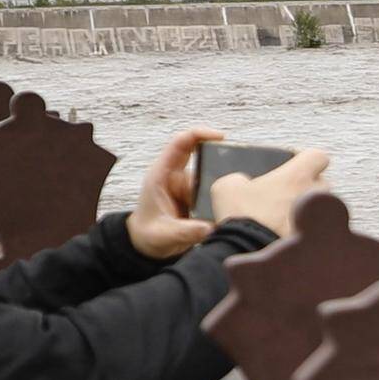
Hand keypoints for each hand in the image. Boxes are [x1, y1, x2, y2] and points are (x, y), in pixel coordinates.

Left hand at [127, 128, 224, 259]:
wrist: (146, 245)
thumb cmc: (148, 235)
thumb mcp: (164, 235)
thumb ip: (186, 231)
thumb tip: (210, 227)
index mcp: (161, 175)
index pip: (180, 144)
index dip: (199, 135)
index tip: (220, 138)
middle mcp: (176, 177)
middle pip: (202, 159)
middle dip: (218, 166)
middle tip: (231, 181)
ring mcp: (187, 187)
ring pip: (211, 179)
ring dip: (219, 191)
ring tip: (225, 207)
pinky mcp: (196, 197)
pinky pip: (213, 192)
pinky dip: (221, 199)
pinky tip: (225, 211)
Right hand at [207, 147, 330, 232]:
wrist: (250, 254)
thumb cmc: (242, 218)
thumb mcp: (227, 187)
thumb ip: (239, 178)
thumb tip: (242, 183)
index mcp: (297, 176)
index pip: (318, 157)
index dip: (307, 159)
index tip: (295, 164)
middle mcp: (314, 196)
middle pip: (322, 184)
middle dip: (308, 187)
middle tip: (287, 194)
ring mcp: (318, 220)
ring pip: (322, 209)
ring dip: (309, 210)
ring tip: (287, 217)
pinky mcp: (317, 243)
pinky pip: (316, 232)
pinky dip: (305, 232)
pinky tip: (287, 236)